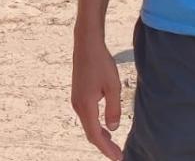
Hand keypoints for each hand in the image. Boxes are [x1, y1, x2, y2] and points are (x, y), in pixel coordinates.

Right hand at [71, 31, 123, 159]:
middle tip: (118, 154)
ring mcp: (76, 100)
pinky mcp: (78, 95)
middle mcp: (78, 105)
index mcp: (86, 105)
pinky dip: (95, 125)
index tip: (118, 157)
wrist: (86, 45)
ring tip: (113, 143)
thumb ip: (113, 109)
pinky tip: (104, 126)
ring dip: (99, 136)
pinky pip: (86, 116)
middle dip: (104, 145)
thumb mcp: (113, 87)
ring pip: (88, 124)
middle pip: (90, 132)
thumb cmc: (101, 63)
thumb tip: (113, 128)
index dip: (106, 149)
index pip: (95, 135)